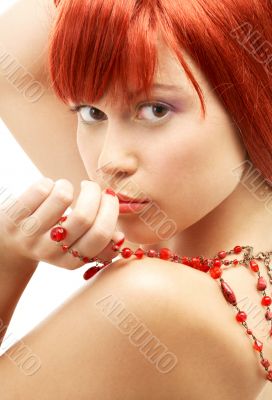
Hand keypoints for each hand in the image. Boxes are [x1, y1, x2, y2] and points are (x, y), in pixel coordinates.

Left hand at [0, 177, 123, 271]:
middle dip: (94, 193)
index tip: (110, 197)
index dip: (110, 210)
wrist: (11, 243)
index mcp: (71, 261)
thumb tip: (120, 238)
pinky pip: (41, 188)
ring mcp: (31, 234)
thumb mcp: (75, 248)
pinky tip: (48, 189)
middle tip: (92, 186)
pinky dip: (50, 183)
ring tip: (64, 189)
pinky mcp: (16, 216)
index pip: (100, 236)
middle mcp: (50, 250)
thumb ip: (101, 243)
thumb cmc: (53, 239)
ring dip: (68, 186)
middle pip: (84, 216)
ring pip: (63, 198)